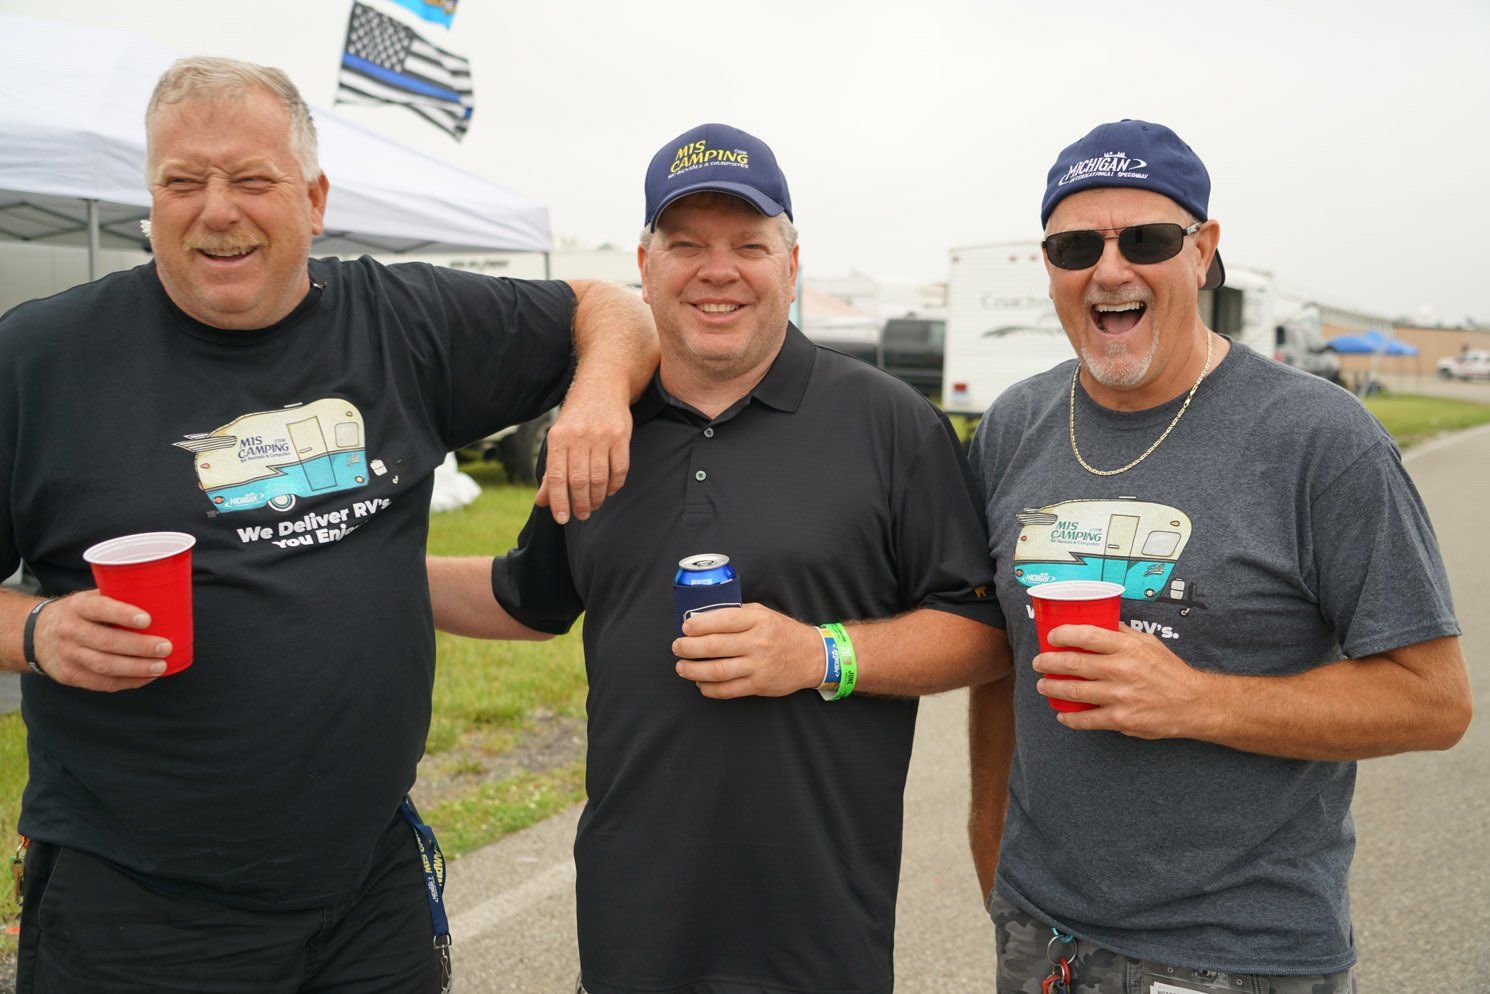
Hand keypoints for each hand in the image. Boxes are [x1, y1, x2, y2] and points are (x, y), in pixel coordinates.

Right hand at [32, 591, 168, 691]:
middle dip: (139, 647)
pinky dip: (128, 682)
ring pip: (105, 666)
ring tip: (161, 666)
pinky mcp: (69, 675)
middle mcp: (69, 630)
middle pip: (106, 641)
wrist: (36, 634)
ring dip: (136, 668)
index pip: (99, 608)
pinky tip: (147, 677)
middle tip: (165, 647)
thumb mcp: (90, 598)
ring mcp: (68, 655)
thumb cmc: (79, 613)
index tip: (147, 619)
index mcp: (77, 606)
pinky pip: (101, 683)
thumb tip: (164, 599)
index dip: (123, 614)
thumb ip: (117, 598)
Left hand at [534, 383, 632, 523]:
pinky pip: (620, 468)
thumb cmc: (576, 418)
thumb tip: (542, 501)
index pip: (557, 477)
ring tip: (594, 505)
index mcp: (558, 438)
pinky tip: (610, 490)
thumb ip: (551, 472)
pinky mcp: (621, 436)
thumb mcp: (558, 439)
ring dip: (597, 497)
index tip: (561, 519)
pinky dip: (615, 485)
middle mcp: (578, 436)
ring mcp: (601, 436)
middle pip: (579, 481)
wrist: (601, 386)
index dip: (559, 501)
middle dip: (580, 504)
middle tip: (582, 515)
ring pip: (599, 477)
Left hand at [673, 604, 822, 698]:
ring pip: (717, 671)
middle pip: (714, 646)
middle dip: (689, 647)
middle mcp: (757, 643)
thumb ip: (736, 615)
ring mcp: (758, 666)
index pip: (722, 620)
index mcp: (757, 621)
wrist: (812, 656)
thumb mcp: (763, 614)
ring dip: (693, 670)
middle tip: (677, 647)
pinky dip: (708, 688)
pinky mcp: (759, 685)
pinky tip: (700, 682)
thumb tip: (702, 619)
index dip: (699, 625)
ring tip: (681, 667)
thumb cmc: (782, 632)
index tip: (685, 627)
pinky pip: (727, 690)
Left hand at [1032, 624, 1211, 738]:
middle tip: (1039, 663)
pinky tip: (1062, 715)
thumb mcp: (1149, 643)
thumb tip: (1099, 619)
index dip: (1063, 634)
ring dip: (1052, 688)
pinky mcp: (1122, 719)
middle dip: (1048, 662)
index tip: (1051, 637)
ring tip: (1043, 686)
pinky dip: (1070, 719)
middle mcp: (1122, 670)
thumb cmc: (1170, 671)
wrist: (1194, 704)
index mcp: (1128, 648)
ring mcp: (1121, 696)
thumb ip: (1122, 633)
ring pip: (1074, 691)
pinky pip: (1087, 720)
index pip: (1087, 635)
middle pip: (1073, 663)